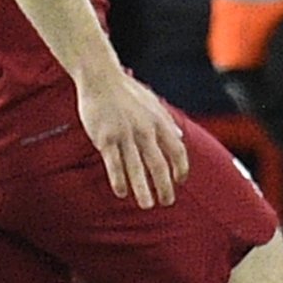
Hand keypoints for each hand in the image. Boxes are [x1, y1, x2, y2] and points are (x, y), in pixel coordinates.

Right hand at [76, 69, 189, 208]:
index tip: (180, 181)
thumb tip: (180, 137)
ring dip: (143, 189)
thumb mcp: (153, 103)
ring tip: (147, 206)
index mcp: (159, 121)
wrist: (101, 77)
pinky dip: (119, 180)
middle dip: (164, 186)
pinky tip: (121, 193)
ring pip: (137, 168)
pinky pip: (114, 164)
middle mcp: (145, 130)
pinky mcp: (106, 138)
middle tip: (167, 202)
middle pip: (159, 164)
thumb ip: (167, 122)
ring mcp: (125, 135)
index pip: (177, 150)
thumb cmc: (127, 91)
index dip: (181, 168)